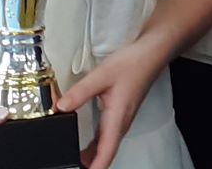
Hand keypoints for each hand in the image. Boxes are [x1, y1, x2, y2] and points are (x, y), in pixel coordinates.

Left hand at [56, 40, 166, 168]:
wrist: (151, 54)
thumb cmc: (133, 64)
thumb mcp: (101, 76)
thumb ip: (80, 92)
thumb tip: (61, 107)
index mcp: (117, 119)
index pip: (106, 153)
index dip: (95, 167)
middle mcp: (121, 124)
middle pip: (105, 154)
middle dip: (90, 164)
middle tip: (72, 165)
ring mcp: (122, 120)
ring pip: (107, 146)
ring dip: (93, 156)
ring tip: (75, 159)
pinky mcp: (121, 114)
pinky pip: (108, 137)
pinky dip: (97, 146)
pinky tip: (87, 145)